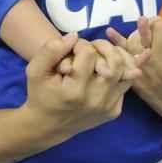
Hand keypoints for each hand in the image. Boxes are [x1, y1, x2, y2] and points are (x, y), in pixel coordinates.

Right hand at [22, 34, 139, 139]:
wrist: (47, 126)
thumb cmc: (41, 94)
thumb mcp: (35, 70)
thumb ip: (51, 50)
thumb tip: (75, 36)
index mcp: (75, 91)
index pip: (89, 54)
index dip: (81, 45)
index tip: (73, 50)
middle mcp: (95, 101)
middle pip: (114, 62)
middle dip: (104, 48)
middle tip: (92, 48)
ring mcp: (107, 107)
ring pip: (126, 72)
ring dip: (115, 57)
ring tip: (101, 56)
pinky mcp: (114, 111)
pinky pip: (125, 84)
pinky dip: (120, 72)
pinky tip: (106, 69)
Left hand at [109, 15, 161, 133]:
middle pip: (158, 28)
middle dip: (160, 25)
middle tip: (161, 28)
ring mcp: (153, 71)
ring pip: (140, 39)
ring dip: (142, 31)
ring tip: (144, 27)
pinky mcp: (142, 82)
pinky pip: (126, 60)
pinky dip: (118, 45)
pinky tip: (109, 32)